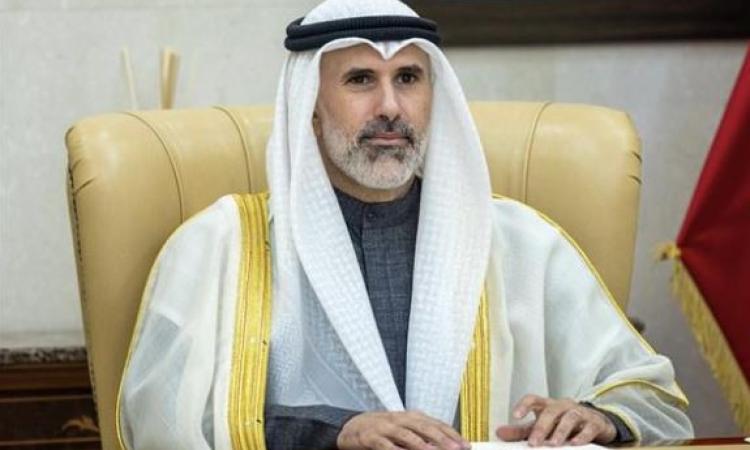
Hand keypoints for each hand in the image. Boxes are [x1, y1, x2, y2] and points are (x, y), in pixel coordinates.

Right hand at [337, 410, 470, 449]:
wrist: (353, 427)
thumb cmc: (384, 429)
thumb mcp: (405, 429)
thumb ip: (423, 436)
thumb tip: (446, 445)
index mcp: (412, 417)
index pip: (436, 424)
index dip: (451, 434)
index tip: (465, 445)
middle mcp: (400, 419)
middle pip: (424, 427)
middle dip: (441, 438)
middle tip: (455, 449)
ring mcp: (385, 427)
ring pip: (406, 435)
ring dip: (421, 445)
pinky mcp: (371, 437)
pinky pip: (385, 445)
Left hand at [495, 395, 616, 446]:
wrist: (595, 423)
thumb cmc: (562, 423)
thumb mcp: (541, 426)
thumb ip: (520, 431)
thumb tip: (499, 433)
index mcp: (547, 405)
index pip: (533, 399)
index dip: (524, 405)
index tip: (515, 416)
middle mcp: (562, 406)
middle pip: (551, 411)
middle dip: (541, 427)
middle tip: (533, 442)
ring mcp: (579, 413)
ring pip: (570, 417)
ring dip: (560, 431)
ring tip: (553, 444)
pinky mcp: (594, 423)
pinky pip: (588, 428)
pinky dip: (581, 436)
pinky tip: (574, 444)